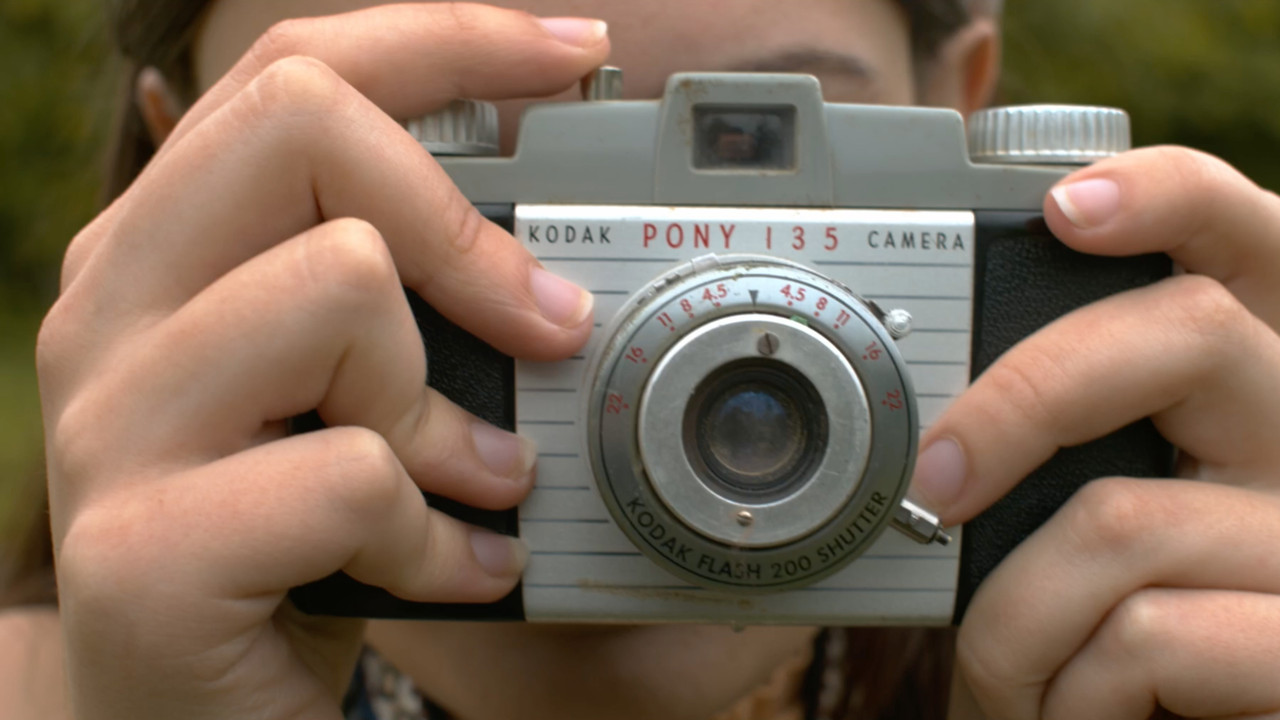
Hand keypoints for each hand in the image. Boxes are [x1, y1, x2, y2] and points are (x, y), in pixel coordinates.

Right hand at [37, 6, 607, 718]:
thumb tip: (551, 261)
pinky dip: (440, 536)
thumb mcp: (346, 391)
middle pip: (301, 125)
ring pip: (335, 291)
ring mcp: (112, 425)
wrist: (188, 715)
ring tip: (482, 485)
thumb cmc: (290, 536)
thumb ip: (406, 304)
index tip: (578, 53)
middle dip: (462, 222)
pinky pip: (352, 474)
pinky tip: (452, 571)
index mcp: (167, 245)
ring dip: (450, 411)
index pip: (295, 71)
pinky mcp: (141, 554)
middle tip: (547, 323)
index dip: (447, 39)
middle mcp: (114, 306)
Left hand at [918, 147, 1279, 718]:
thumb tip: (932, 422)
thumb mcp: (1075, 520)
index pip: (1248, 243)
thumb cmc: (1101, 639)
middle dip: (1023, 400)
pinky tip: (1076, 715)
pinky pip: (1148, 638)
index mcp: (1250, 389)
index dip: (1171, 198)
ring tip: (1011, 672)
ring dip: (1014, 617)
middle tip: (935, 484)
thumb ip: (1059, 442)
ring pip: (1125, 517)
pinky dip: (1063, 690)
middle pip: (1189, 334)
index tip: (1064, 205)